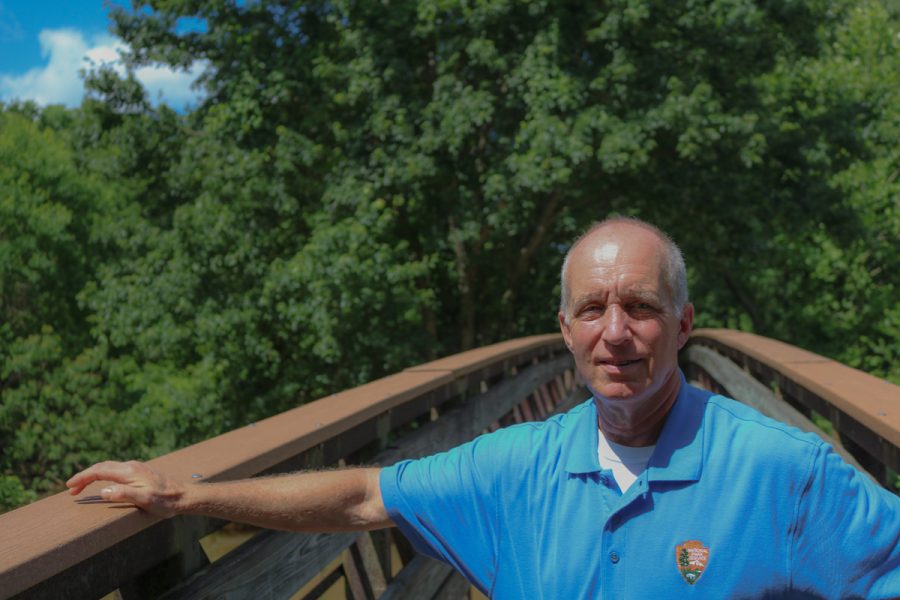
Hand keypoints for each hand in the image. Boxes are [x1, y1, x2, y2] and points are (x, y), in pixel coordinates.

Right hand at [66, 460, 185, 517]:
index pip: (99, 471)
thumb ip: (123, 494)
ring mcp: (136, 468)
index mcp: (129, 471)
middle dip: (84, 476)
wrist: (184, 496)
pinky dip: (103, 476)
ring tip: (82, 487)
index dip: (82, 478)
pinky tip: (102, 484)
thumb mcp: (144, 500)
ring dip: (93, 476)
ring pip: (109, 468)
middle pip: (102, 467)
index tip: (70, 486)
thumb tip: (103, 491)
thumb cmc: (165, 501)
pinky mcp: (140, 473)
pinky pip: (116, 471)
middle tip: (72, 489)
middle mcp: (131, 466)